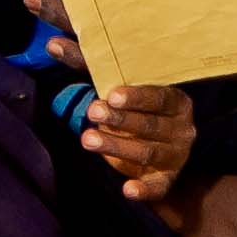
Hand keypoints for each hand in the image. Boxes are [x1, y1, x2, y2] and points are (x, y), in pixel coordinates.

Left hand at [82, 81, 196, 205]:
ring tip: (88, 139)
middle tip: (92, 111)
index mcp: (177, 103)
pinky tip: (128, 190)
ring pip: (148, 153)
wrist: (157, 146)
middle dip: (120, 119)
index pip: (160, 98)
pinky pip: (158, 187)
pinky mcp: (166, 180)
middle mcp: (182, 129)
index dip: (137, 97)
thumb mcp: (121, 90)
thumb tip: (54, 46)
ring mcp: (176, 156)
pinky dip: (144, 190)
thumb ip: (93, 69)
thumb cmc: (135, 110)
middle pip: (151, 125)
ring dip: (117, 146)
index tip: (111, 96)